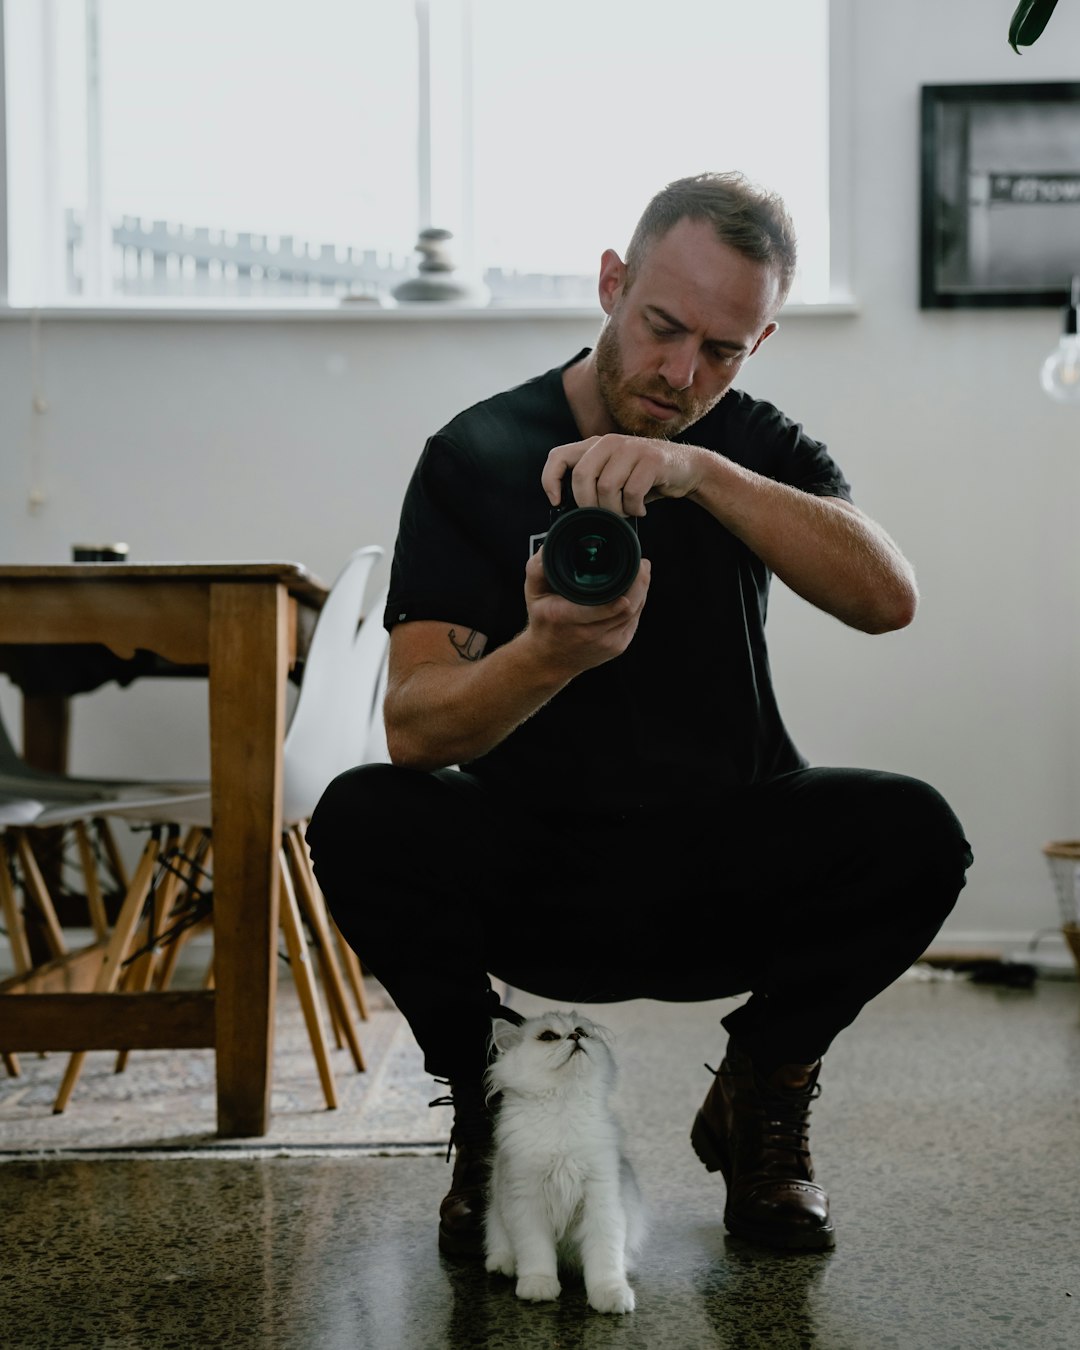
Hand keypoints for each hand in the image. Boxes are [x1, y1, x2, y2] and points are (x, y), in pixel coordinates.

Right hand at [521, 546, 650, 676]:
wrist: (550, 659)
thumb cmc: (543, 620)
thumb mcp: (533, 593)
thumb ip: (538, 568)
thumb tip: (550, 546)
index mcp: (565, 618)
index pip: (600, 608)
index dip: (624, 591)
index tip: (635, 571)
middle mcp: (588, 634)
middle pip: (626, 609)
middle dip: (639, 584)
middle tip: (643, 564)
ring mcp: (606, 644)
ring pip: (634, 613)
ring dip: (641, 591)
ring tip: (641, 572)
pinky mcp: (618, 647)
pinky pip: (634, 621)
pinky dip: (638, 604)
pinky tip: (636, 591)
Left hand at [542, 434, 704, 517]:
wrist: (686, 468)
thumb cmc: (644, 477)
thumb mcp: (613, 475)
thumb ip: (591, 484)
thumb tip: (567, 511)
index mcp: (595, 445)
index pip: (558, 456)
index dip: (551, 480)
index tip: (556, 502)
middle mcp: (609, 442)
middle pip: (581, 476)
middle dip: (588, 504)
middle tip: (602, 515)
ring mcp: (631, 448)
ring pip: (606, 487)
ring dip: (615, 509)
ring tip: (626, 510)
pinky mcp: (651, 460)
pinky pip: (631, 491)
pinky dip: (634, 508)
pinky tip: (640, 509)